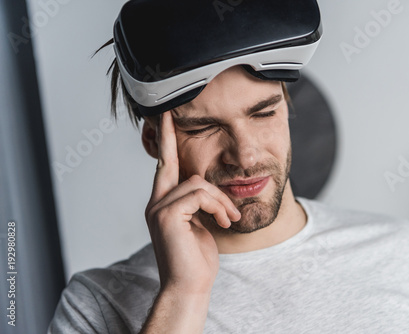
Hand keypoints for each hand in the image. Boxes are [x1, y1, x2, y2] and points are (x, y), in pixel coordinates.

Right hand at [144, 111, 240, 293]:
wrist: (191, 286)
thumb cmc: (197, 259)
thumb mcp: (200, 225)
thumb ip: (198, 204)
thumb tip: (205, 187)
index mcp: (164, 204)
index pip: (164, 167)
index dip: (165, 142)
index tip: (165, 118)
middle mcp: (156, 203)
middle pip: (168, 162)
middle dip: (169, 135)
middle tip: (170, 113)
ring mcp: (159, 208)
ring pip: (198, 182)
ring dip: (221, 199)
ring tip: (230, 218)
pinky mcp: (167, 215)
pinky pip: (200, 194)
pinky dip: (218, 206)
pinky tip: (224, 222)